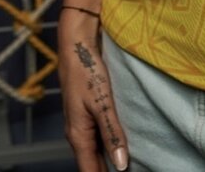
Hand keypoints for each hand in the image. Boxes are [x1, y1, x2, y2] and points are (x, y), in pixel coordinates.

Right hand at [58, 11, 128, 171]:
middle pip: (92, 163)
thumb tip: (121, 164)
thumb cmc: (86, 71)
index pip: (90, 171)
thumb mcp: (102, 103)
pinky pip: (97, 136)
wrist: (76, 45)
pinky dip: (108, 144)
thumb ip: (112, 134)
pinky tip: (121, 143)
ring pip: (95, 150)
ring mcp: (82, 122)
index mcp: (78, 135)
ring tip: (128, 164)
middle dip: (107, 171)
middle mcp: (78, 133)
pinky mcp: (88, 112)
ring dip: (108, 158)